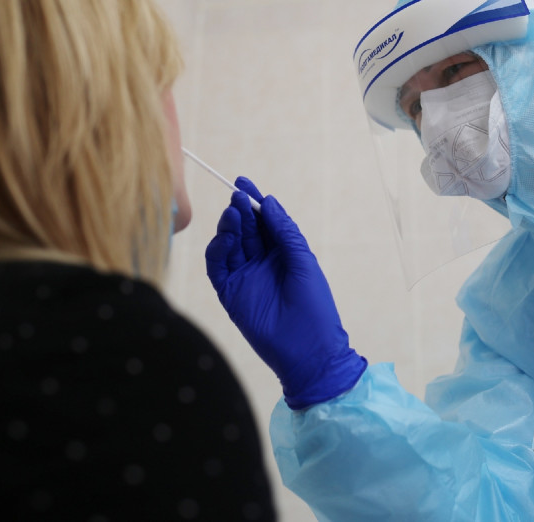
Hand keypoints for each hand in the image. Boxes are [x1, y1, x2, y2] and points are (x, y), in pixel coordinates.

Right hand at [205, 177, 366, 408]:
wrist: (308, 351)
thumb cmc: (314, 308)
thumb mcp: (304, 263)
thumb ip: (285, 233)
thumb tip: (269, 203)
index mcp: (283, 254)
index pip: (264, 221)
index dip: (254, 201)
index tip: (243, 182)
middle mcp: (262, 262)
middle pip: (245, 229)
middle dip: (241, 210)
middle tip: (237, 196)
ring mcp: (245, 277)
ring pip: (230, 244)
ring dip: (230, 226)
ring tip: (233, 212)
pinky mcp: (230, 294)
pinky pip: (218, 267)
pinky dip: (219, 250)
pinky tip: (226, 238)